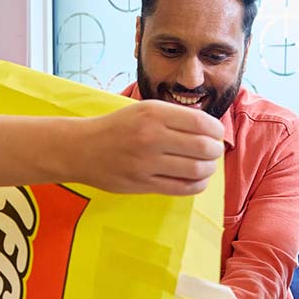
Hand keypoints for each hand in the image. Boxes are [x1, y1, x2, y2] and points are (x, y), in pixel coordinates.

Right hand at [80, 101, 223, 194]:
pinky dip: (197, 185)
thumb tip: (209, 130)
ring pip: (196, 170)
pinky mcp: (143, 184)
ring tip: (207, 166)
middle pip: (203, 147)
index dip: (216, 130)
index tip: (216, 134)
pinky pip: (182, 188)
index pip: (201, 122)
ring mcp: (147, 163)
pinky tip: (197, 180)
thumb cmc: (117, 127)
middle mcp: (152, 137)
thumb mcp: (144, 110)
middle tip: (214, 152)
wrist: (81, 148)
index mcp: (154, 114)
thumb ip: (174, 117)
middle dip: (215, 151)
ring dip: (209, 169)